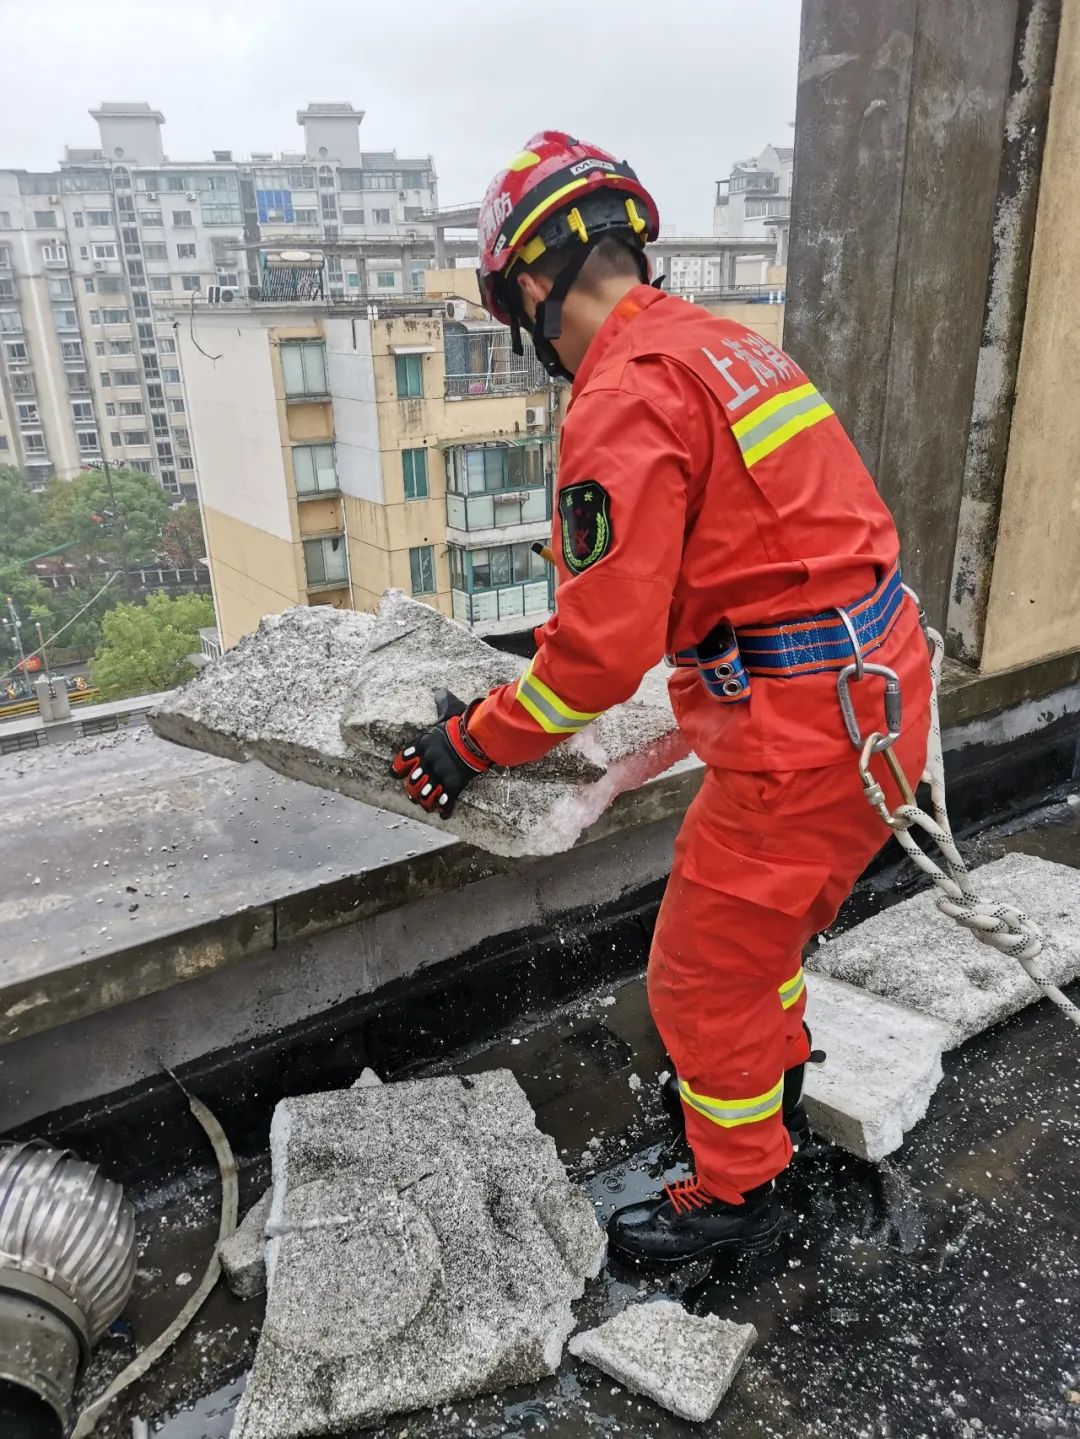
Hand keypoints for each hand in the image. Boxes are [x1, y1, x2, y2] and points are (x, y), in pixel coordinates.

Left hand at [390, 689, 491, 818]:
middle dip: (412, 791)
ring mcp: (439, 775)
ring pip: (425, 796)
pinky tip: (443, 814)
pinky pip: (445, 803)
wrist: (477, 737)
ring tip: (427, 806)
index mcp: (421, 746)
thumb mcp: (447, 711)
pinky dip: (444, 811)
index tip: (396, 774)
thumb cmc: (462, 722)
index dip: (397, 770)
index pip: (401, 762)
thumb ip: (441, 703)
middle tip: (414, 795)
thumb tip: (440, 691)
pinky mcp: (454, 785)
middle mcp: (427, 763)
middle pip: (411, 783)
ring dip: (425, 802)